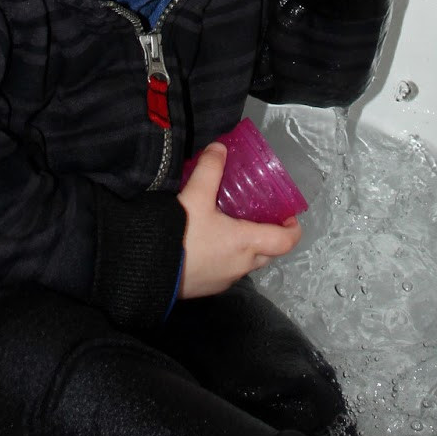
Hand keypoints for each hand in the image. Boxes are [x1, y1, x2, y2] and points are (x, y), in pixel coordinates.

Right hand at [176, 142, 301, 297]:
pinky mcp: (207, 288)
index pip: (285, 241)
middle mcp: (241, 266)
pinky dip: (227, 256)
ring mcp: (224, 280)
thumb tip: (220, 148)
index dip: (292, 228)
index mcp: (246, 243)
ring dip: (247, 247)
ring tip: (231, 224)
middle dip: (269, 235)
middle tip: (258, 214)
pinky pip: (227, 271)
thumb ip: (210, 169)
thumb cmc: (180, 234)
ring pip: (247, 263)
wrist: (144, 269)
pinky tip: (208, 241)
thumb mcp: (195, 196)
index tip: (287, 215)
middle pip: (268, 253)